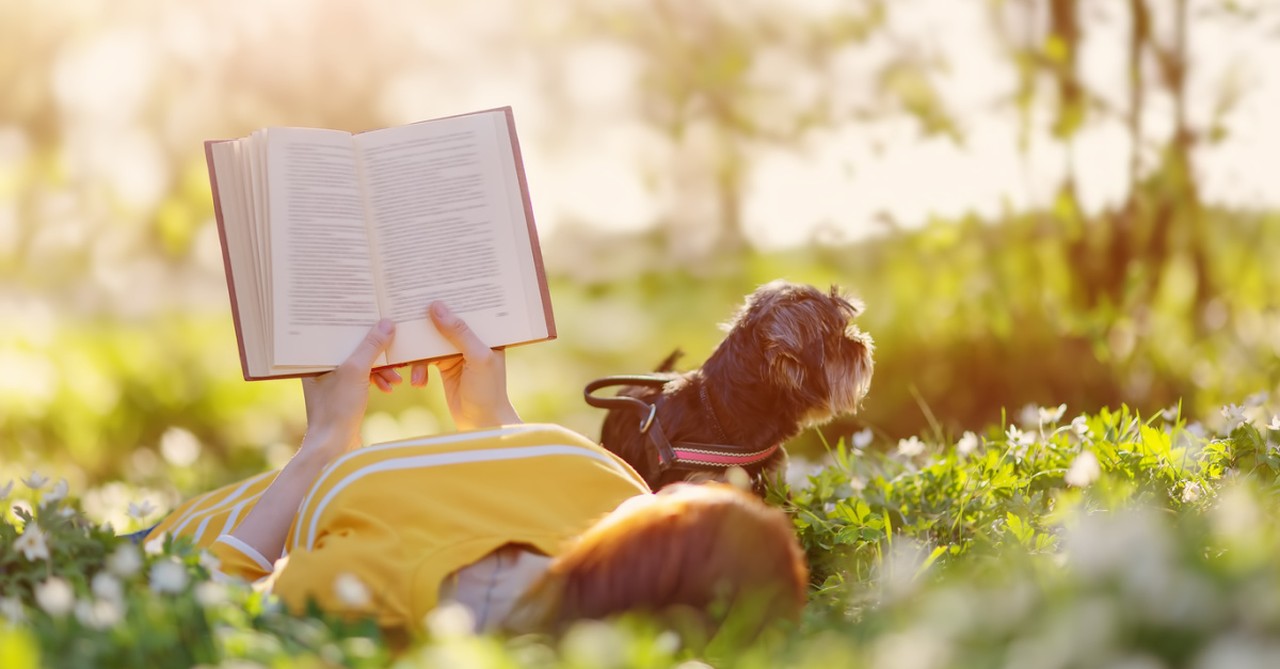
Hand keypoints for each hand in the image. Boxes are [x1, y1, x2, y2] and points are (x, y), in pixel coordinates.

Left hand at [300, 319, 395, 458]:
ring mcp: (332, 382)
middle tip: (393, 348)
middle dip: (376, 350)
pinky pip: (364, 378)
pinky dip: (378, 380)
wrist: (334, 448)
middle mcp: (321, 367)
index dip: (359, 324)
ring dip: (381, 368)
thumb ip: (371, 346)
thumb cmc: (336, 409)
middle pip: (353, 347)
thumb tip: (387, 323)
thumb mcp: (356, 372)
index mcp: (315, 358)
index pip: (338, 331)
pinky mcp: (344, 395)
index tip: (378, 318)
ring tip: (395, 377)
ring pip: (361, 363)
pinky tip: (389, 387)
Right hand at [412, 302, 520, 429]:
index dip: (447, 297)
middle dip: (425, 322)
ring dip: (418, 353)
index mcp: (485, 331)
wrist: (482, 424)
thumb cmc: (488, 391)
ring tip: (411, 368)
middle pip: (444, 322)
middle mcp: (471, 338)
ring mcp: (456, 352)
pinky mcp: (444, 366)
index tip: (424, 286)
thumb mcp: (477, 358)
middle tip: (404, 317)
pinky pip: (425, 359)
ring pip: (430, 341)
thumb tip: (436, 307)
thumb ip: (458, 333)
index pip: (465, 307)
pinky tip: (418, 383)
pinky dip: (418, 369)